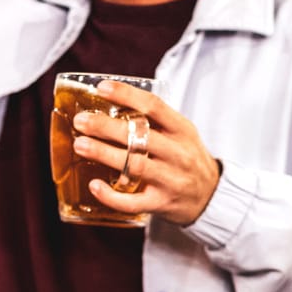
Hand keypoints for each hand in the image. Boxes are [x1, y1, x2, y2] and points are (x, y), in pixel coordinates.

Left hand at [72, 81, 222, 226]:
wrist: (211, 196)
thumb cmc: (187, 158)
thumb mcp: (181, 133)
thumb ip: (155, 121)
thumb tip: (109, 103)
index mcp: (182, 130)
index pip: (154, 106)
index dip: (126, 94)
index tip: (101, 88)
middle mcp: (178, 154)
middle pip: (140, 136)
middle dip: (106, 127)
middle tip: (80, 121)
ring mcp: (171, 180)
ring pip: (134, 166)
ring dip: (104, 154)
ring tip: (80, 145)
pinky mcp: (162, 204)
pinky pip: (133, 202)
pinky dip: (111, 195)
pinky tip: (94, 185)